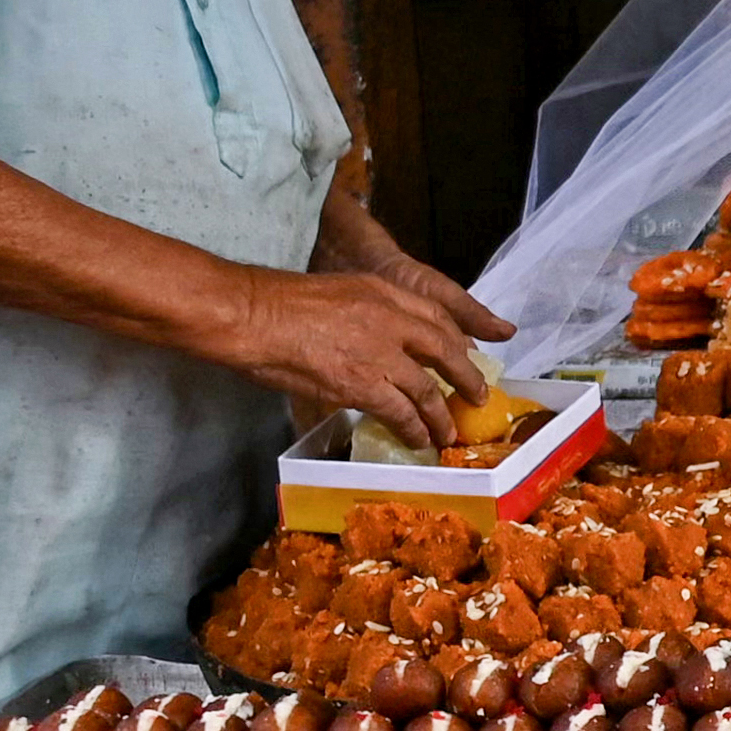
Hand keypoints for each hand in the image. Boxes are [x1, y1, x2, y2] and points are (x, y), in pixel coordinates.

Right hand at [227, 244, 511, 449]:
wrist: (252, 315)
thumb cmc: (277, 304)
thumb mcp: (335, 293)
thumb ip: (363, 313)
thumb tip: (372, 341)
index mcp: (382, 291)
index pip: (436, 313)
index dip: (457, 337)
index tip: (467, 353)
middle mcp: (390, 318)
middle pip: (445, 350)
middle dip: (466, 377)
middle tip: (478, 397)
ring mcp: (379, 353)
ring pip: (427, 390)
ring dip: (441, 416)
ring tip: (447, 433)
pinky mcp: (364, 384)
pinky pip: (401, 413)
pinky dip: (414, 429)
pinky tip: (419, 440)